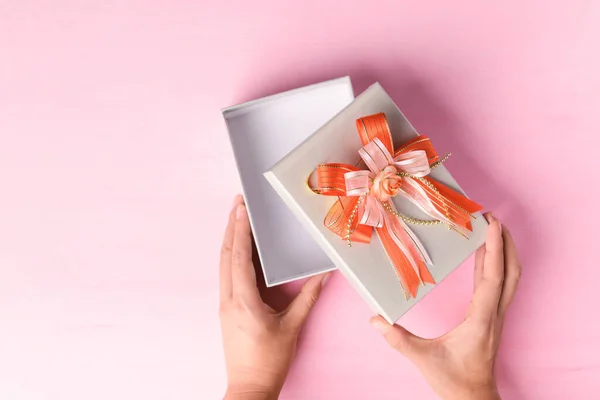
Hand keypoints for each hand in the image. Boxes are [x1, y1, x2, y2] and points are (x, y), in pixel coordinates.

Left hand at [219, 195, 329, 399]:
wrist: (249, 386)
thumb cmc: (269, 360)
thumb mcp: (292, 327)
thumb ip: (308, 298)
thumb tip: (324, 275)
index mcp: (243, 300)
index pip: (239, 257)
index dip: (240, 230)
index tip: (241, 208)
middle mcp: (229, 298)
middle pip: (226, 255)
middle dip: (231, 226)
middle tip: (237, 203)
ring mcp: (225, 304)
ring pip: (223, 264)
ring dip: (229, 239)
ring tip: (236, 218)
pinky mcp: (227, 309)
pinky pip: (226, 275)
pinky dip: (231, 256)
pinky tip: (238, 249)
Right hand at [370, 214, 519, 399]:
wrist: (474, 398)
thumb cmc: (454, 380)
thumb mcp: (423, 359)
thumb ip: (398, 340)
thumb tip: (374, 320)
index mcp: (481, 318)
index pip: (492, 277)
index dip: (494, 249)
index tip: (493, 225)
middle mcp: (493, 313)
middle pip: (511, 272)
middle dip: (506, 243)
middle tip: (494, 220)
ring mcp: (495, 316)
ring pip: (508, 278)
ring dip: (504, 252)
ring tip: (493, 230)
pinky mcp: (491, 318)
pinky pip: (498, 285)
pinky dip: (494, 265)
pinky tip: (483, 256)